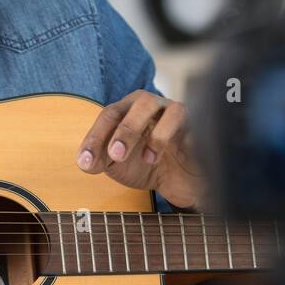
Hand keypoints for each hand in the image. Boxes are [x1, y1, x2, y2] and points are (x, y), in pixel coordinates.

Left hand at [76, 90, 204, 209]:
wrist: (181, 182)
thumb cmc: (147, 164)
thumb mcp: (117, 166)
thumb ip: (99, 160)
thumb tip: (86, 163)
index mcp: (129, 109)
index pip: (110, 114)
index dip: (95, 138)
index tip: (86, 163)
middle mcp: (154, 106)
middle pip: (141, 102)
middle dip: (125, 130)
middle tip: (115, 156)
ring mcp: (178, 115)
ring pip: (168, 109)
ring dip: (155, 135)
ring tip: (147, 159)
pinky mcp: (199, 129)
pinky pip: (191, 126)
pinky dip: (175, 139)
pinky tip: (163, 158)